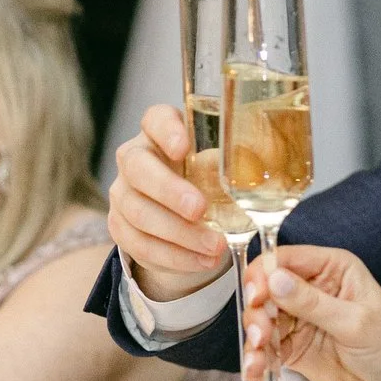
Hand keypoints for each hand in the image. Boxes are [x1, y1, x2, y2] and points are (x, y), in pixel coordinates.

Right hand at [106, 104, 227, 299]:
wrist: (189, 221)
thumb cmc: (209, 183)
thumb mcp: (226, 170)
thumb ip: (239, 164)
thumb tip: (260, 165)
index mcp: (161, 134)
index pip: (155, 119)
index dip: (166, 131)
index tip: (183, 147)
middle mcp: (135, 159)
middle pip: (137, 168)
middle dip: (169, 191)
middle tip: (199, 209)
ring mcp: (123, 194)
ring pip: (138, 212)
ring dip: (179, 233)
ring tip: (214, 246)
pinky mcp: (121, 228)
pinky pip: (141, 244)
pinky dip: (174, 257)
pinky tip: (202, 260)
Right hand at [243, 244, 380, 380]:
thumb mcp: (355, 323)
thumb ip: (313, 303)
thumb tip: (275, 279)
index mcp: (333, 268)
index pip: (286, 258)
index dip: (265, 274)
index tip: (257, 297)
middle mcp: (313, 288)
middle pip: (266, 288)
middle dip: (257, 311)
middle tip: (261, 335)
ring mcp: (301, 317)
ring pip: (261, 318)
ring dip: (254, 337)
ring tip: (259, 357)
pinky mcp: (293, 346)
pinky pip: (266, 347)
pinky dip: (257, 358)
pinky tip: (256, 370)